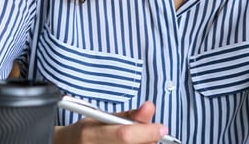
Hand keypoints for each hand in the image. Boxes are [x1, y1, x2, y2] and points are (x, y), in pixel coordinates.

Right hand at [54, 101, 168, 143]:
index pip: (124, 135)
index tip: (162, 128)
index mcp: (90, 134)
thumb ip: (128, 116)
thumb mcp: (102, 118)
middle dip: (148, 140)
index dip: (147, 132)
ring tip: (138, 139)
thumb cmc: (86, 132)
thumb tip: (149, 108)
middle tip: (152, 134)